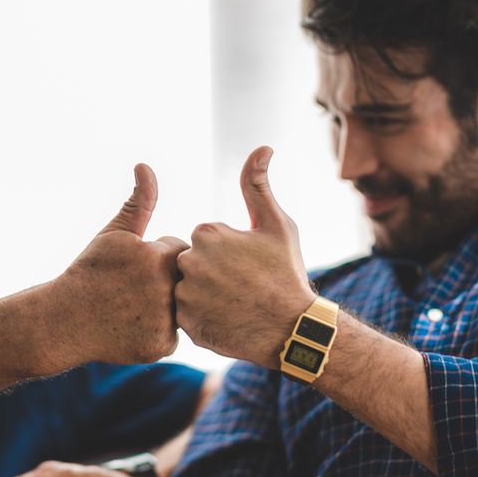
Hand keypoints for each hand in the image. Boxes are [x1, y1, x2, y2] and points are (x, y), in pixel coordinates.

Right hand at [50, 164, 187, 367]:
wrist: (63, 320)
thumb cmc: (89, 273)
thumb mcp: (114, 234)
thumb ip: (140, 202)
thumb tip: (146, 165)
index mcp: (161, 256)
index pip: (178, 251)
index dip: (154, 259)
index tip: (131, 269)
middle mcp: (167, 288)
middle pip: (182, 279)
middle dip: (163, 282)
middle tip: (130, 290)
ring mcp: (166, 320)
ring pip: (180, 307)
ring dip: (163, 307)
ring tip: (131, 307)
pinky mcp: (162, 346)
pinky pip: (172, 333)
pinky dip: (156, 331)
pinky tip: (131, 327)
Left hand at [175, 147, 316, 367]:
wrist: (292, 328)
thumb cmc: (286, 273)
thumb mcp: (277, 225)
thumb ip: (258, 186)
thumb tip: (262, 148)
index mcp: (206, 233)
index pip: (204, 238)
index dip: (227, 252)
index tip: (246, 265)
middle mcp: (189, 261)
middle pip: (192, 262)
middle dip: (213, 272)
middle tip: (241, 287)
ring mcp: (185, 294)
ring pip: (188, 289)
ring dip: (205, 295)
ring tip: (234, 304)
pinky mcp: (186, 323)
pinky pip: (187, 314)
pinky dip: (203, 317)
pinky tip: (226, 318)